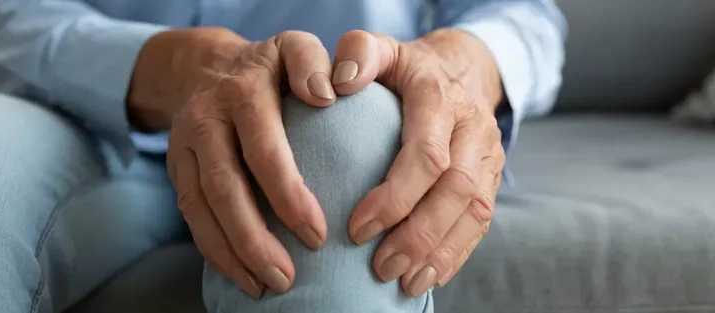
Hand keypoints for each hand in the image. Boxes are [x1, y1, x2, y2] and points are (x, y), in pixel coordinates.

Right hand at [129, 28, 336, 297]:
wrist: (203, 66)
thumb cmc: (267, 66)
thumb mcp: (293, 46)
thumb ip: (312, 63)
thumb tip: (327, 95)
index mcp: (242, 92)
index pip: (264, 150)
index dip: (288, 195)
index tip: (317, 234)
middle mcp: (207, 120)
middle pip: (225, 188)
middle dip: (255, 238)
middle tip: (287, 277)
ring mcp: (184, 146)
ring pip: (202, 208)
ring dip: (232, 254)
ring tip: (265, 287)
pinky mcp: (175, 168)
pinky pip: (190, 215)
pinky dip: (213, 250)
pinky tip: (240, 276)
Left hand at [332, 29, 506, 295]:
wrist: (465, 68)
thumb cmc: (408, 67)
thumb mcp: (382, 48)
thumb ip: (359, 53)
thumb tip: (338, 83)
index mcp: (440, 99)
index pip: (427, 154)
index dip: (395, 195)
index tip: (357, 227)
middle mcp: (471, 129)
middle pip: (456, 190)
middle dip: (418, 234)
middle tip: (379, 266)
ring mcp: (487, 156)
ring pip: (475, 211)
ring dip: (440, 252)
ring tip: (405, 282)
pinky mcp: (492, 178)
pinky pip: (483, 222)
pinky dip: (457, 254)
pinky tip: (429, 277)